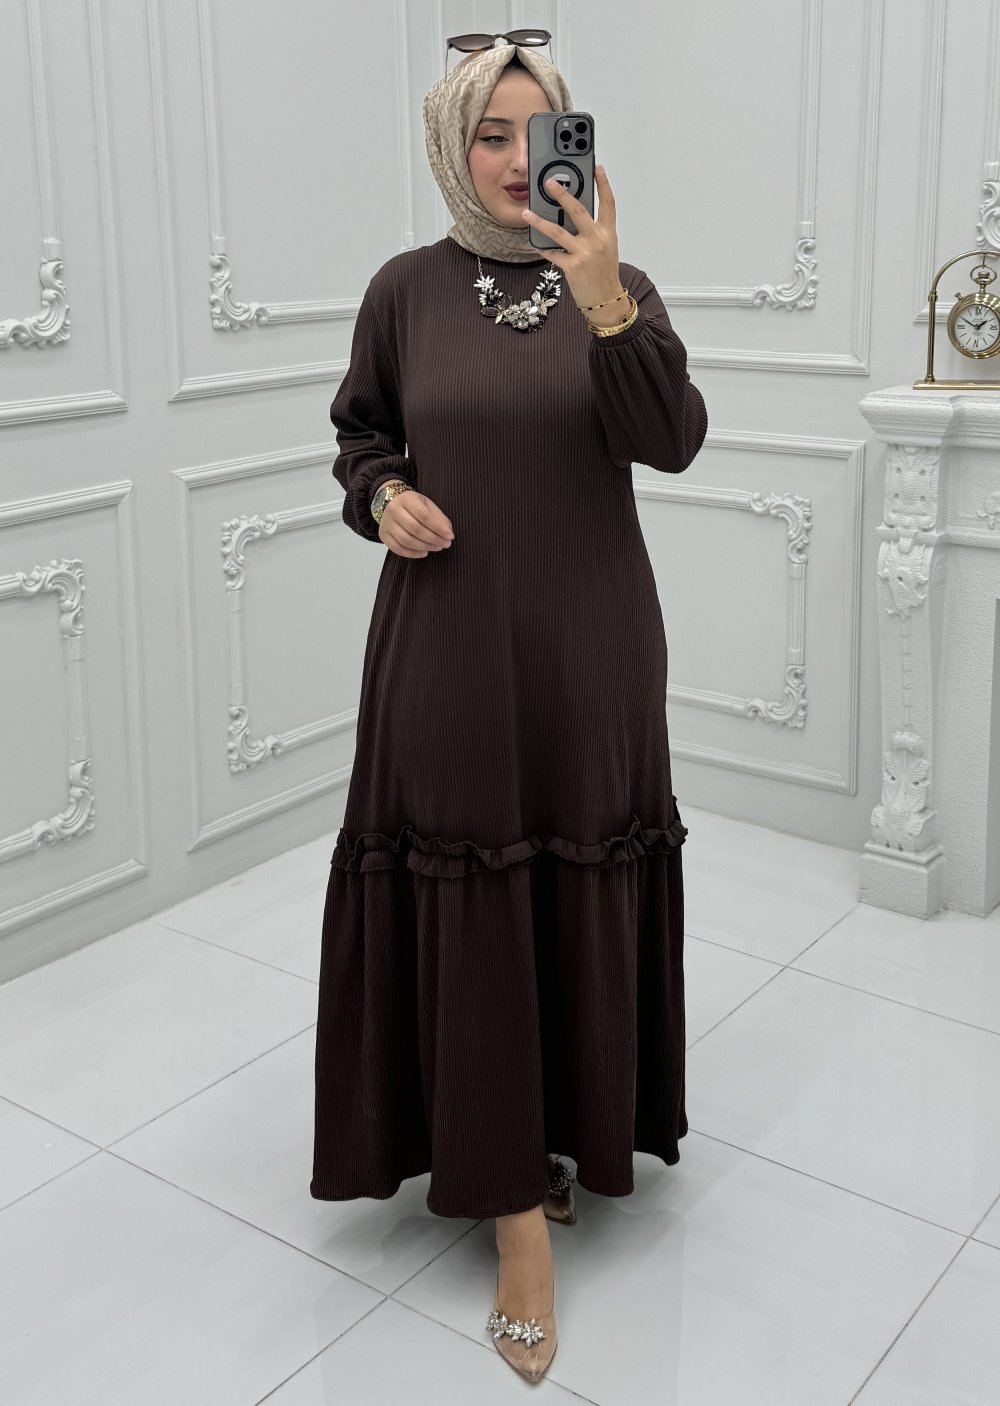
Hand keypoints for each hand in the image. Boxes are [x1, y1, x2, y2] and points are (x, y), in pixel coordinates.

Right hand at [379, 489, 454, 558]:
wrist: (390, 504)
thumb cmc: (411, 505)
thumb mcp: (426, 504)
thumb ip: (438, 517)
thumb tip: (448, 531)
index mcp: (406, 499)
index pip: (424, 515)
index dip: (438, 527)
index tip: (449, 535)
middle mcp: (393, 510)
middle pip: (415, 529)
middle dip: (433, 539)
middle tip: (445, 544)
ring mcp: (387, 523)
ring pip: (407, 540)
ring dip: (425, 547)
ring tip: (437, 547)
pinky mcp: (383, 535)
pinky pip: (398, 549)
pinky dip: (413, 554)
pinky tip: (424, 552)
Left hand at [520, 164, 623, 311]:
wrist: (606, 301)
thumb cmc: (605, 275)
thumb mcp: (606, 248)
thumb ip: (594, 232)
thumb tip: (574, 218)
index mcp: (608, 233)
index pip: (608, 203)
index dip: (603, 184)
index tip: (596, 168)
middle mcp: (597, 240)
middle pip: (578, 210)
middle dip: (562, 194)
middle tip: (549, 182)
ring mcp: (584, 253)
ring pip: (558, 231)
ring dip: (539, 221)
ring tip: (527, 213)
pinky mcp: (572, 267)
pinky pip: (553, 254)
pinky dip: (544, 249)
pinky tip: (537, 245)